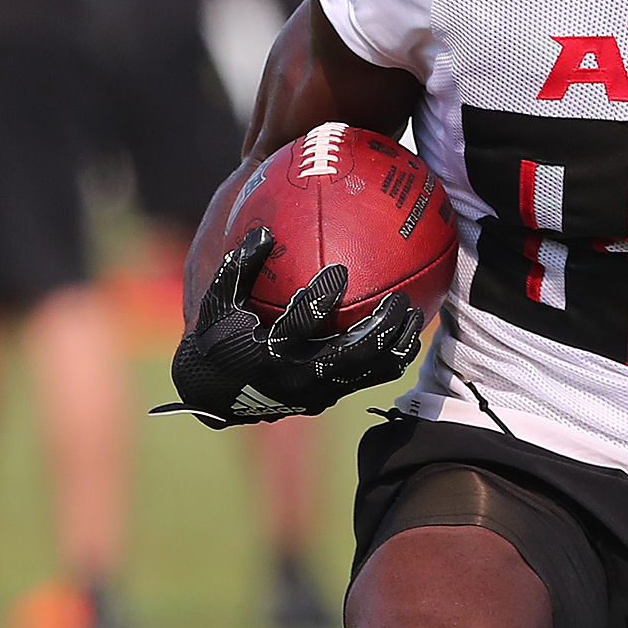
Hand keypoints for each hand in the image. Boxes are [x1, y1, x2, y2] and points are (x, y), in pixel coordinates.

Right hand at [159, 226, 422, 428]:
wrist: (214, 394)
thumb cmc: (216, 339)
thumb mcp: (217, 303)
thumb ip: (238, 268)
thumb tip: (265, 231)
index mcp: (269, 353)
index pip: (300, 325)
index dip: (321, 299)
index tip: (340, 271)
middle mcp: (298, 377)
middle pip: (351, 355)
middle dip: (379, 328)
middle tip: (398, 299)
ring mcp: (317, 392)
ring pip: (368, 373)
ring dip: (395, 345)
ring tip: (414, 315)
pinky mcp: (329, 397)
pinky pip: (369, 379)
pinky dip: (391, 358)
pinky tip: (407, 333)